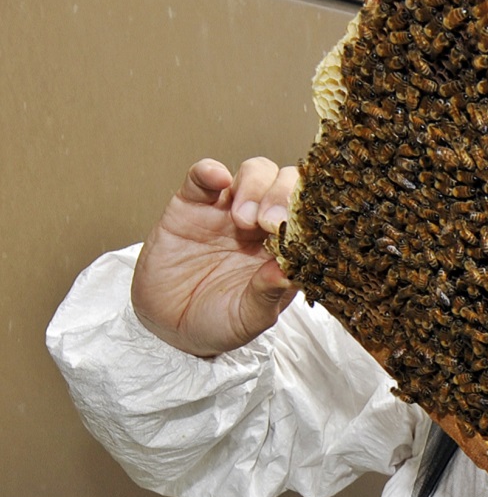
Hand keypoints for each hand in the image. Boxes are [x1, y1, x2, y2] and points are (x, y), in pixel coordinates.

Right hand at [131, 158, 299, 356]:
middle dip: (284, 195)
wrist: (169, 325)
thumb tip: (288, 272)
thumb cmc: (218, 322)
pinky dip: (209, 170)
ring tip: (241, 219)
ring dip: (254, 187)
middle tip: (270, 223)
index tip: (300, 230)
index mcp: (287, 249)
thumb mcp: (248, 319)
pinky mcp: (192, 204)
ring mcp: (228, 210)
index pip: (310, 216)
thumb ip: (267, 295)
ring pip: (255, 172)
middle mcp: (263, 224)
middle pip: (287, 184)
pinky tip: (216, 179)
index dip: (309, 215)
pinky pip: (203, 176)